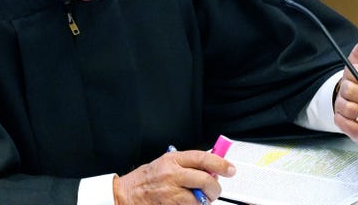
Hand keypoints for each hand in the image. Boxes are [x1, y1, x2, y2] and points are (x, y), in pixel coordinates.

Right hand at [113, 149, 235, 203]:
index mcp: (172, 160)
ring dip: (203, 202)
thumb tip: (210, 169)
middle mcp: (172, 175)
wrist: (126, 194)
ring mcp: (171, 193)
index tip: (230, 169)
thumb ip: (186, 164)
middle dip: (214, 188)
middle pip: (205, 180)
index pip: (202, 158)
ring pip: (199, 200)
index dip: (220, 163)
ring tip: (197, 199)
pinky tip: (186, 204)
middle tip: (214, 190)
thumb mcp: (165, 163)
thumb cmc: (146, 179)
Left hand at [334, 18, 357, 140]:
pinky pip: (344, 124)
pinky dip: (340, 118)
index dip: (351, 72)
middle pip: (350, 91)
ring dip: (341, 103)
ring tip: (350, 100)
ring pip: (346, 107)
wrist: (356, 99)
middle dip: (345, 88)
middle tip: (351, 88)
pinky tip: (348, 114)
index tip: (355, 74)